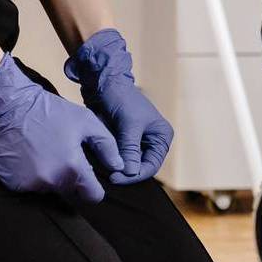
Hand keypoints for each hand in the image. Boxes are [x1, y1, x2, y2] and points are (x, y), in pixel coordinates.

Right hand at [0, 53, 123, 203]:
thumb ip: (107, 147)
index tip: (93, 179)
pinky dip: (34, 176)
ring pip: (51, 190)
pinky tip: (32, 156)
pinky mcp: (13, 185)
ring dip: (53, 177)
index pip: (92, 196)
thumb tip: (120, 166)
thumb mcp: (87, 122)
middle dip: (74, 179)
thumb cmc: (51, 112)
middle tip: (68, 155)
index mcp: (72, 168)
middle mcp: (51, 182)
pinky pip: (32, 186)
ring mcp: (30, 185)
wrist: (9, 108)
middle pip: (71, 192)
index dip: (96, 189)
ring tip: (48, 152)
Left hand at [64, 29, 173, 183]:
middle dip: (124, 172)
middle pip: (140, 168)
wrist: (105, 83)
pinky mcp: (123, 140)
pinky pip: (118, 157)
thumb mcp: (129, 125)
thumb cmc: (123, 99)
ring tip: (101, 169)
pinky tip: (99, 162)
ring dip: (116, 167)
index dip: (134, 175)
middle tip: (106, 176)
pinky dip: (110, 160)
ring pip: (128, 164)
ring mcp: (137, 141)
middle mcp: (152, 141)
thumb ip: (131, 149)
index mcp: (162, 137)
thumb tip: (130, 173)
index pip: (151, 166)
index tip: (114, 178)